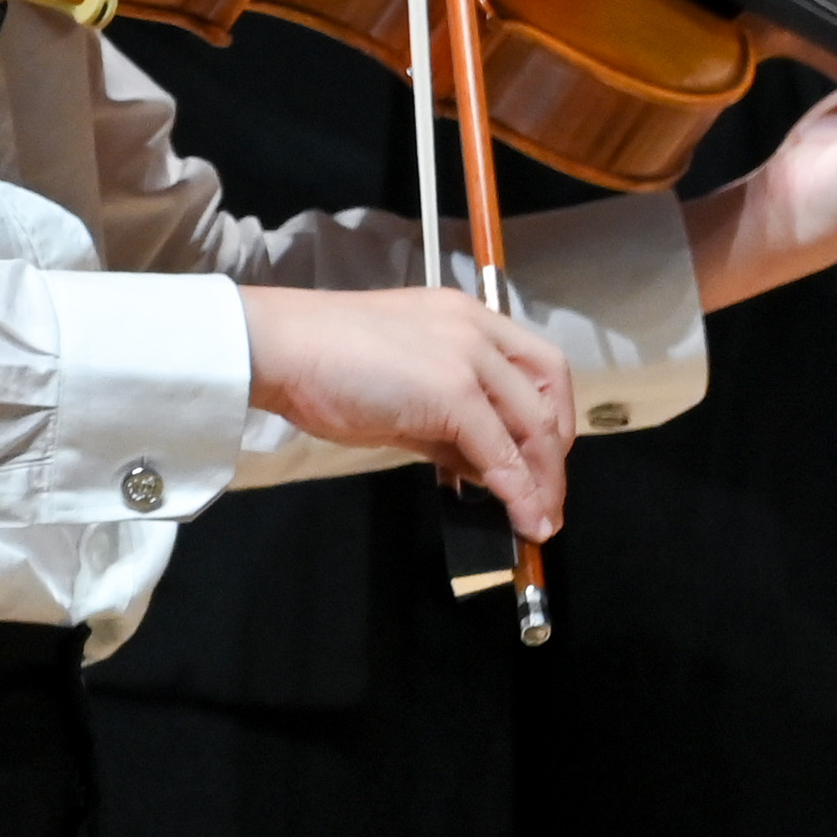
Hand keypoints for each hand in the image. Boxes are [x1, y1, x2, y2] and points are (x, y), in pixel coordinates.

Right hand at [237, 280, 575, 539]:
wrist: (281, 346)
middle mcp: (479, 330)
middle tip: (549, 495)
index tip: (546, 455)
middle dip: (555, 450)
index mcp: (470, 319)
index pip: (537, 364)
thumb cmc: (325, 364)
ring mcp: (469, 358)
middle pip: (548, 389)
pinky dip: (516, 488)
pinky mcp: (452, 392)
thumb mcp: (403, 390)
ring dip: (542, 477)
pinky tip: (521, 515)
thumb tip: (481, 465)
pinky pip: (497, 449)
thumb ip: (446, 423)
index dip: (551, 413)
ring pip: (531, 421)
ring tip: (541, 517)